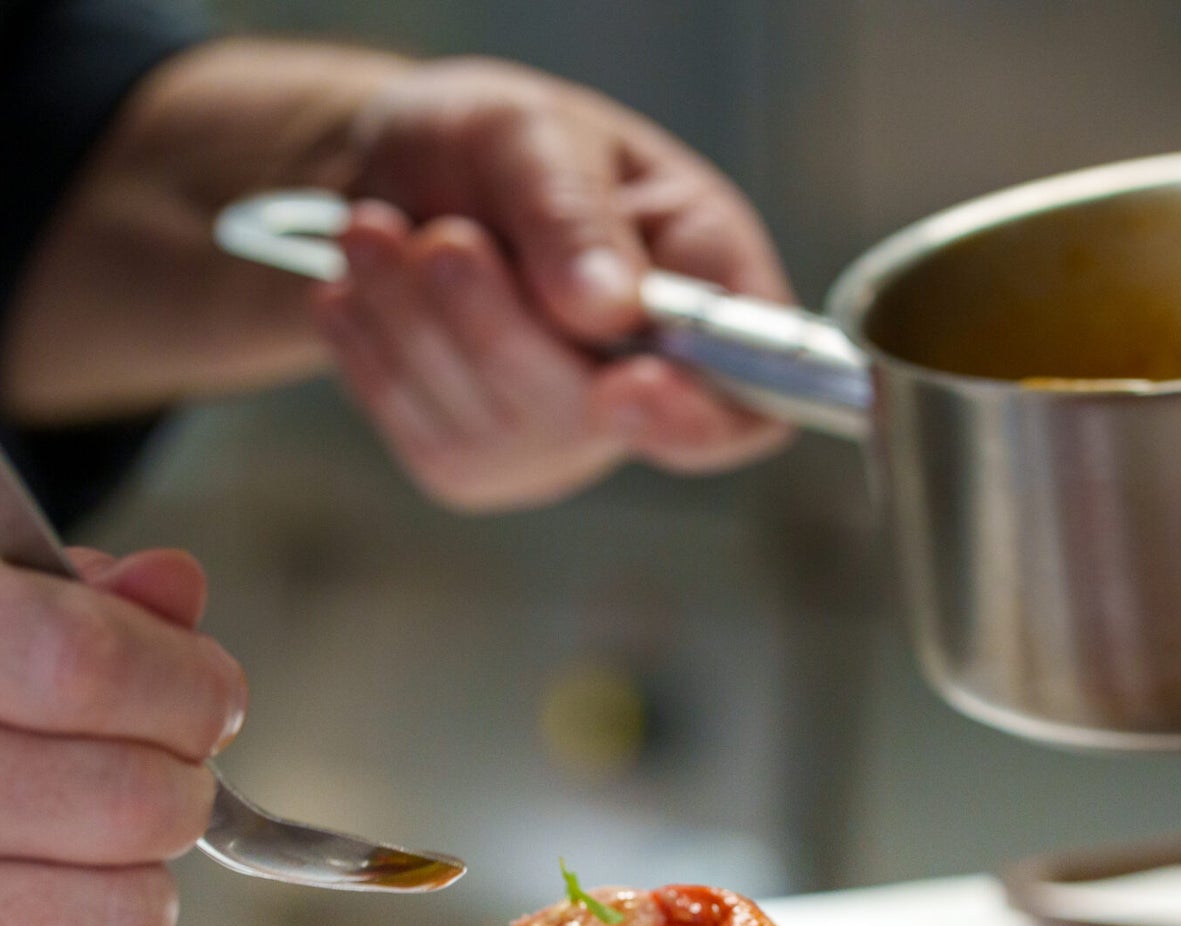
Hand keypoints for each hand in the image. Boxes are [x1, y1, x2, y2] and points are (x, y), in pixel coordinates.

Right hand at [0, 550, 245, 925]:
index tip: (207, 695)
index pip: (81, 666)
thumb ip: (72, 599)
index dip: (184, 684)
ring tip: (106, 858)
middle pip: (127, 804)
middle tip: (163, 777)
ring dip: (145, 887)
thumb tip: (170, 590)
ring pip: (116, 925)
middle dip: (182, 786)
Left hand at [311, 59, 792, 508]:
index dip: (691, 419)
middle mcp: (649, 388)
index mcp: (712, 300)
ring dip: (416, 320)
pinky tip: (361, 285)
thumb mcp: (540, 133)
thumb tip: (608, 309)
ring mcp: (561, 442)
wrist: (409, 177)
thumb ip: (576, 214)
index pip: (745, 410)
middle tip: (442, 238)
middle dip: (500, 328)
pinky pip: (419, 431)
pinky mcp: (475, 463)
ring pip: (493, 427)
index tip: (616, 387)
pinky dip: (374, 348)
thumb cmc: (503, 147)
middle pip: (590, 420)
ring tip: (375, 230)